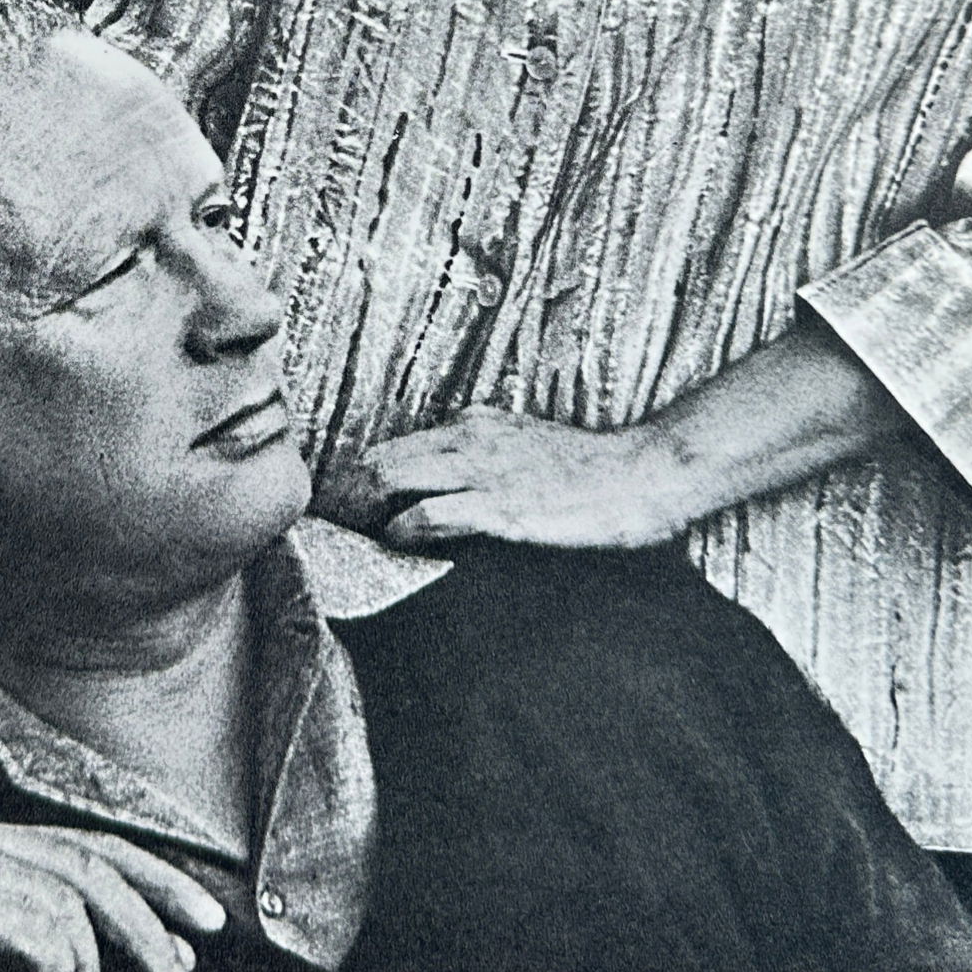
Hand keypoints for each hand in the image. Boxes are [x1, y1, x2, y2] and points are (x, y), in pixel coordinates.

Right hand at [0, 819, 227, 971]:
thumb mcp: (21, 965)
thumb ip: (80, 949)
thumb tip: (172, 950)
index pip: (92, 845)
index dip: (157, 882)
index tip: (207, 925)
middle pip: (90, 863)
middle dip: (148, 922)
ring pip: (71, 901)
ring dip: (94, 968)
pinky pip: (40, 933)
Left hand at [342, 407, 692, 551]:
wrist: (640, 474)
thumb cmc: (590, 472)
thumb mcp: (526, 449)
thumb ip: (486, 460)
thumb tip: (447, 491)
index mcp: (473, 423)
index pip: (395, 446)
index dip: (360, 479)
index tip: (343, 508)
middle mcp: (467, 438)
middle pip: (378, 458)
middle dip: (346, 495)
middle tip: (331, 531)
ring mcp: (481, 470)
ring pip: (390, 478)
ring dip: (362, 512)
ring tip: (351, 542)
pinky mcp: (498, 506)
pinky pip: (427, 515)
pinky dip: (401, 532)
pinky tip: (396, 548)